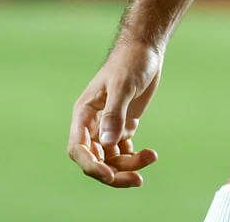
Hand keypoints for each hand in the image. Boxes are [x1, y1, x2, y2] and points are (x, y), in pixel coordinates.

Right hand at [68, 38, 163, 187]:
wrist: (145, 50)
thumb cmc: (130, 62)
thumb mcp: (123, 86)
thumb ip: (114, 114)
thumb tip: (108, 144)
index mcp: (84, 114)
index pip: (78, 149)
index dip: (91, 166)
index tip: (110, 174)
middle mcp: (92, 124)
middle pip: (95, 160)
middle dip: (114, 172)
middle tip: (138, 179)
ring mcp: (107, 126)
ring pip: (111, 158)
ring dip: (128, 165)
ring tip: (151, 157)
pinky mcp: (122, 125)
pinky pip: (123, 151)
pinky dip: (134, 157)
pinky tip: (149, 154)